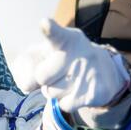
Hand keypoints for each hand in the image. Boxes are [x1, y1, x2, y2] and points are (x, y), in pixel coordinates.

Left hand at [11, 19, 129, 112]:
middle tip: (56, 72)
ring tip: (68, 80)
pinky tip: (77, 91)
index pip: (56, 34)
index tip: (45, 23)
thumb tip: (26, 85)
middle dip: (44, 78)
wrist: (104, 71)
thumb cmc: (66, 59)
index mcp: (65, 40)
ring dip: (55, 91)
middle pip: (42, 76)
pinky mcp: (95, 93)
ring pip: (51, 93)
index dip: (50, 30)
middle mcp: (79, 53)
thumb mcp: (51, 51)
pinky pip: (65, 105)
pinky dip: (66, 101)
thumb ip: (33, 64)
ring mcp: (88, 73)